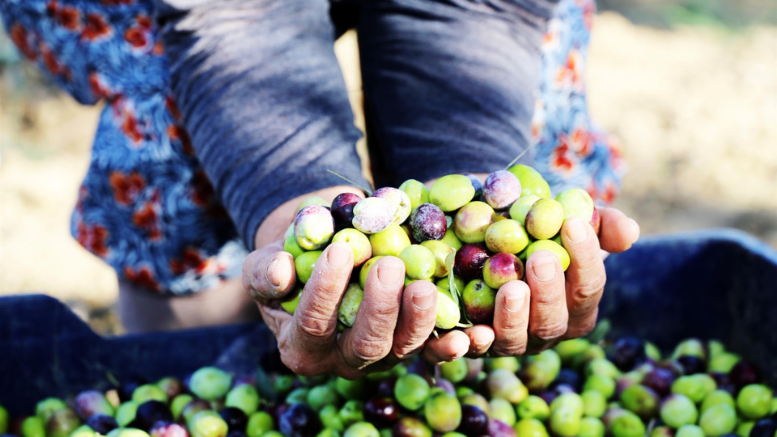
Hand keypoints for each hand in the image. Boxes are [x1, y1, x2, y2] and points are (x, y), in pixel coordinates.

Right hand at [243, 187, 442, 377]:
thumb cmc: (291, 258)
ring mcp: (382, 356)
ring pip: (403, 349)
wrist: (327, 255)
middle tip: (388, 266)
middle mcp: (342, 359)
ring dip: (417, 319)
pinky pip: (435, 349)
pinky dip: (453, 344)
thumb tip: (278, 270)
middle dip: (378, 308)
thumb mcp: (267, 261)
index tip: (340, 250)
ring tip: (423, 284)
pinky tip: (473, 333)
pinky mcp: (412, 345)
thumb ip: (265, 269)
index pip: (312, 323)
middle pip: (364, 346)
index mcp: (301, 345)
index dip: (325, 290)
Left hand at [419, 175, 639, 359]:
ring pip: (516, 339)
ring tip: (511, 287)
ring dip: (514, 316)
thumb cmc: (533, 230)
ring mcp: (510, 340)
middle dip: (549, 293)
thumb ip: (598, 224)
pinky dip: (471, 344)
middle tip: (540, 259)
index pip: (588, 288)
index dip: (585, 258)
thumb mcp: (562, 220)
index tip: (572, 224)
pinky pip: (472, 349)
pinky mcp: (473, 343)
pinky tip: (471, 331)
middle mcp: (545, 329)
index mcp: (575, 305)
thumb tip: (628, 231)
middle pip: (553, 322)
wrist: (481, 234)